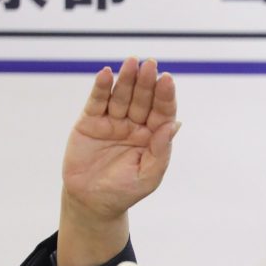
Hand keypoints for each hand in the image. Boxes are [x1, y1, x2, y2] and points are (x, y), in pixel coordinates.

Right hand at [57, 57, 179, 265]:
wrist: (92, 202)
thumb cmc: (124, 191)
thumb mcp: (148, 176)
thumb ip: (161, 151)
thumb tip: (175, 125)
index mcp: (153, 137)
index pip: (162, 112)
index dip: (165, 96)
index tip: (167, 80)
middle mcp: (135, 125)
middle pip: (143, 99)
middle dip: (147, 82)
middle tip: (150, 65)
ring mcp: (113, 121)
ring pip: (121, 96)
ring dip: (126, 79)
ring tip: (131, 62)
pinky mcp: (90, 122)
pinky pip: (97, 102)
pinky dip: (101, 88)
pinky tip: (106, 74)